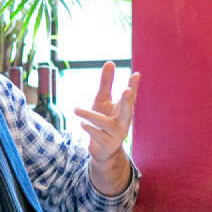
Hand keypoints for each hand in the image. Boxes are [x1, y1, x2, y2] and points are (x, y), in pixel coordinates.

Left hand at [73, 62, 139, 193]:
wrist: (103, 150)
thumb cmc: (103, 120)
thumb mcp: (102, 100)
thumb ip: (106, 83)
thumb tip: (110, 62)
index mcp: (123, 109)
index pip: (130, 96)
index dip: (134, 86)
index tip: (136, 75)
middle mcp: (123, 121)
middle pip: (128, 110)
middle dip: (128, 101)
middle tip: (127, 90)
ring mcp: (117, 134)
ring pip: (106, 124)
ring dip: (92, 116)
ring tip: (76, 110)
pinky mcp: (108, 144)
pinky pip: (98, 136)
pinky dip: (90, 130)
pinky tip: (82, 124)